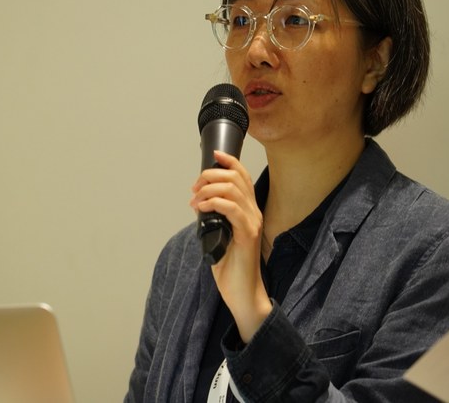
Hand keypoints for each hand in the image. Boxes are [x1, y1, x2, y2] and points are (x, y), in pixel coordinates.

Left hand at [190, 150, 271, 342]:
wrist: (242, 293)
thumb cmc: (231, 267)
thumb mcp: (218, 235)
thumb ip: (213, 218)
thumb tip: (198, 204)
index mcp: (248, 211)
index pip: (243, 176)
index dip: (229, 161)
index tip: (213, 156)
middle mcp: (253, 213)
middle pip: (236, 177)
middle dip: (210, 176)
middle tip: (194, 189)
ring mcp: (252, 223)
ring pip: (232, 189)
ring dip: (208, 189)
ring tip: (195, 200)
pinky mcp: (247, 235)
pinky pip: (231, 209)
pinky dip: (213, 202)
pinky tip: (201, 208)